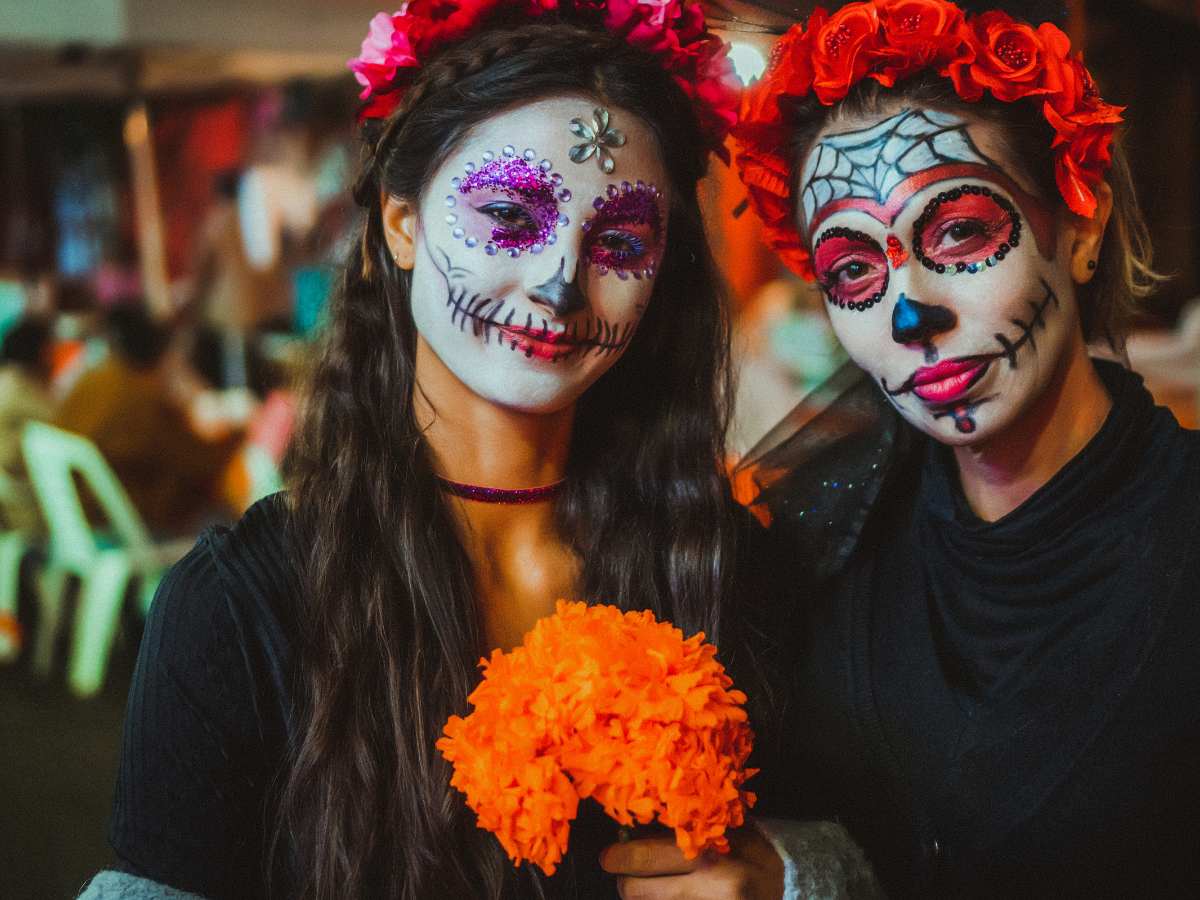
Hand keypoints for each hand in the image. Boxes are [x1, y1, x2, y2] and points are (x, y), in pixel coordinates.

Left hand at [600, 827, 783, 899]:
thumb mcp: (720, 829)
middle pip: (635, 893)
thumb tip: (628, 833)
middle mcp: (709, 888)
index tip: (609, 857)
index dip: (617, 857)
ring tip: (658, 889)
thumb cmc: (752, 851)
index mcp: (708, 854)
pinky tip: (674, 898)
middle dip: (627, 884)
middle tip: (629, 877)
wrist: (792, 884)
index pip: (641, 858)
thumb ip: (680, 830)